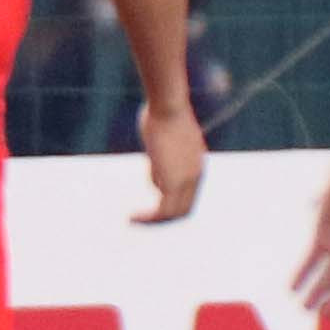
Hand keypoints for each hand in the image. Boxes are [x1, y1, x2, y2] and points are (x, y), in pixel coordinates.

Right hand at [133, 100, 203, 227]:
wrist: (169, 109)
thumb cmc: (162, 117)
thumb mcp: (162, 143)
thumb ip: (160, 163)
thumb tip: (155, 180)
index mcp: (196, 166)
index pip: (188, 196)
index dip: (169, 206)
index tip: (150, 209)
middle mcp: (196, 175)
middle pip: (184, 209)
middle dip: (162, 218)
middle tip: (140, 220)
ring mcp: (188, 179)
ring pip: (175, 212)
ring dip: (153, 221)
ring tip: (132, 220)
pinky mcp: (175, 181)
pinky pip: (164, 209)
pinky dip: (149, 218)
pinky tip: (132, 217)